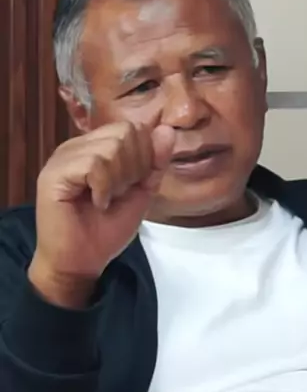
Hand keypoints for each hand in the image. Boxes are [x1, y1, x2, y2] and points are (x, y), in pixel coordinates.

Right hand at [28, 121, 174, 307]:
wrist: (81, 263)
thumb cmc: (106, 231)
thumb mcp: (141, 192)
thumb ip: (154, 162)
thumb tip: (167, 130)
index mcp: (96, 147)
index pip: (133, 128)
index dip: (144, 156)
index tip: (132, 186)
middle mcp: (78, 146)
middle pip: (124, 132)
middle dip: (133, 168)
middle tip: (118, 194)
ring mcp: (64, 157)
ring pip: (111, 146)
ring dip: (118, 180)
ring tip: (105, 200)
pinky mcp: (54, 174)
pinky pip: (94, 164)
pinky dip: (104, 188)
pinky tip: (96, 203)